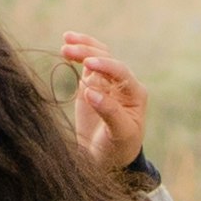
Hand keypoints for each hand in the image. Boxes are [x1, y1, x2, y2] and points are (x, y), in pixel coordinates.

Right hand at [59, 32, 146, 177]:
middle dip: (88, 52)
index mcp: (135, 93)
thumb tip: (90, 91)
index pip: (121, 72)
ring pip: (97, 57)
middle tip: (68, 50)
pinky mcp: (92, 84)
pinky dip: (78, 53)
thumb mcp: (120, 134)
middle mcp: (123, 84)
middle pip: (107, 60)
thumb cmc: (119, 148)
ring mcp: (107, 82)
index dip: (105, 66)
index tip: (87, 65)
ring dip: (83, 47)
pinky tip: (67, 45)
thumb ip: (109, 111)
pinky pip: (86, 64)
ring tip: (66, 41)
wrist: (108, 159)